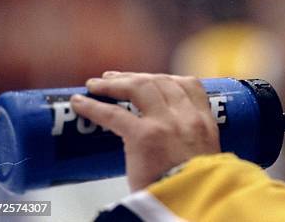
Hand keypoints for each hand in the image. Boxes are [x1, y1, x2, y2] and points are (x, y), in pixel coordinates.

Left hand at [70, 71, 219, 191]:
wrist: (195, 208)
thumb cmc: (196, 194)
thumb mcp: (205, 162)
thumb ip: (191, 150)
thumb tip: (169, 156)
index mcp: (206, 124)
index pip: (190, 85)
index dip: (166, 78)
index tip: (150, 80)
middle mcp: (188, 117)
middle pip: (160, 81)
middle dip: (135, 77)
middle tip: (114, 78)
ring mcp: (166, 124)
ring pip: (139, 87)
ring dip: (114, 83)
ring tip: (96, 85)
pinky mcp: (144, 137)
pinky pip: (113, 114)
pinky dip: (93, 106)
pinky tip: (79, 103)